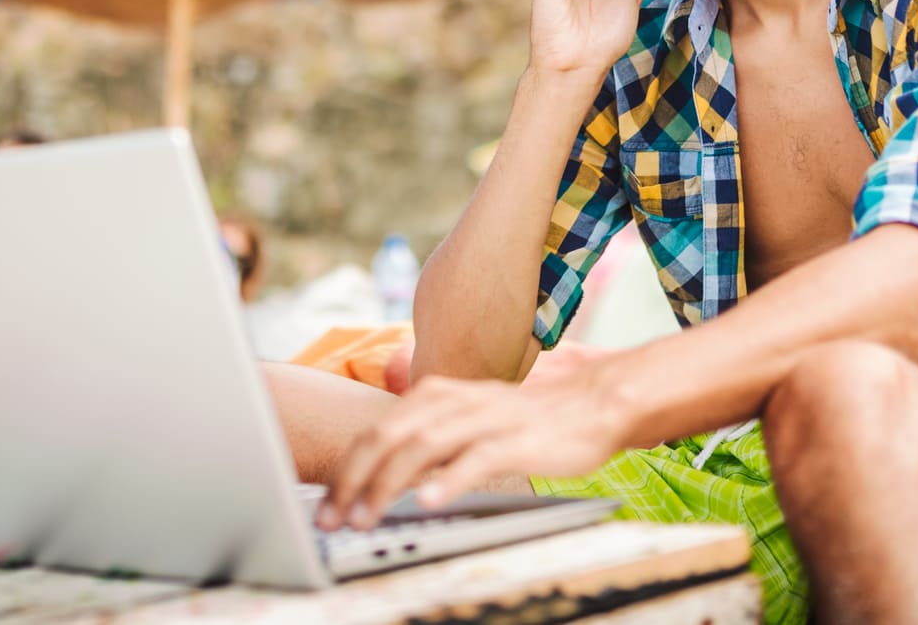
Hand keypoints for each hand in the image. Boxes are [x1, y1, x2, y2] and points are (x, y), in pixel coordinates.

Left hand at [317, 368, 630, 530]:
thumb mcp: (466, 422)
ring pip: (422, 447)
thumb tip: (378, 475)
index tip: (325, 508)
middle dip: (353, 481)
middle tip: (333, 520)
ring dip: (387, 485)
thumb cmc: (526, 420)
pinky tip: (428, 501)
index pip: (375, 432)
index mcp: (436, 396)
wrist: (592, 403)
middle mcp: (453, 401)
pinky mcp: (516, 439)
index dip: (345, 471)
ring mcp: (485, 418)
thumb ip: (425, 441)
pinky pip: (475, 458)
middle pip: (387, 437)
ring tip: (366, 518)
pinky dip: (448, 479)